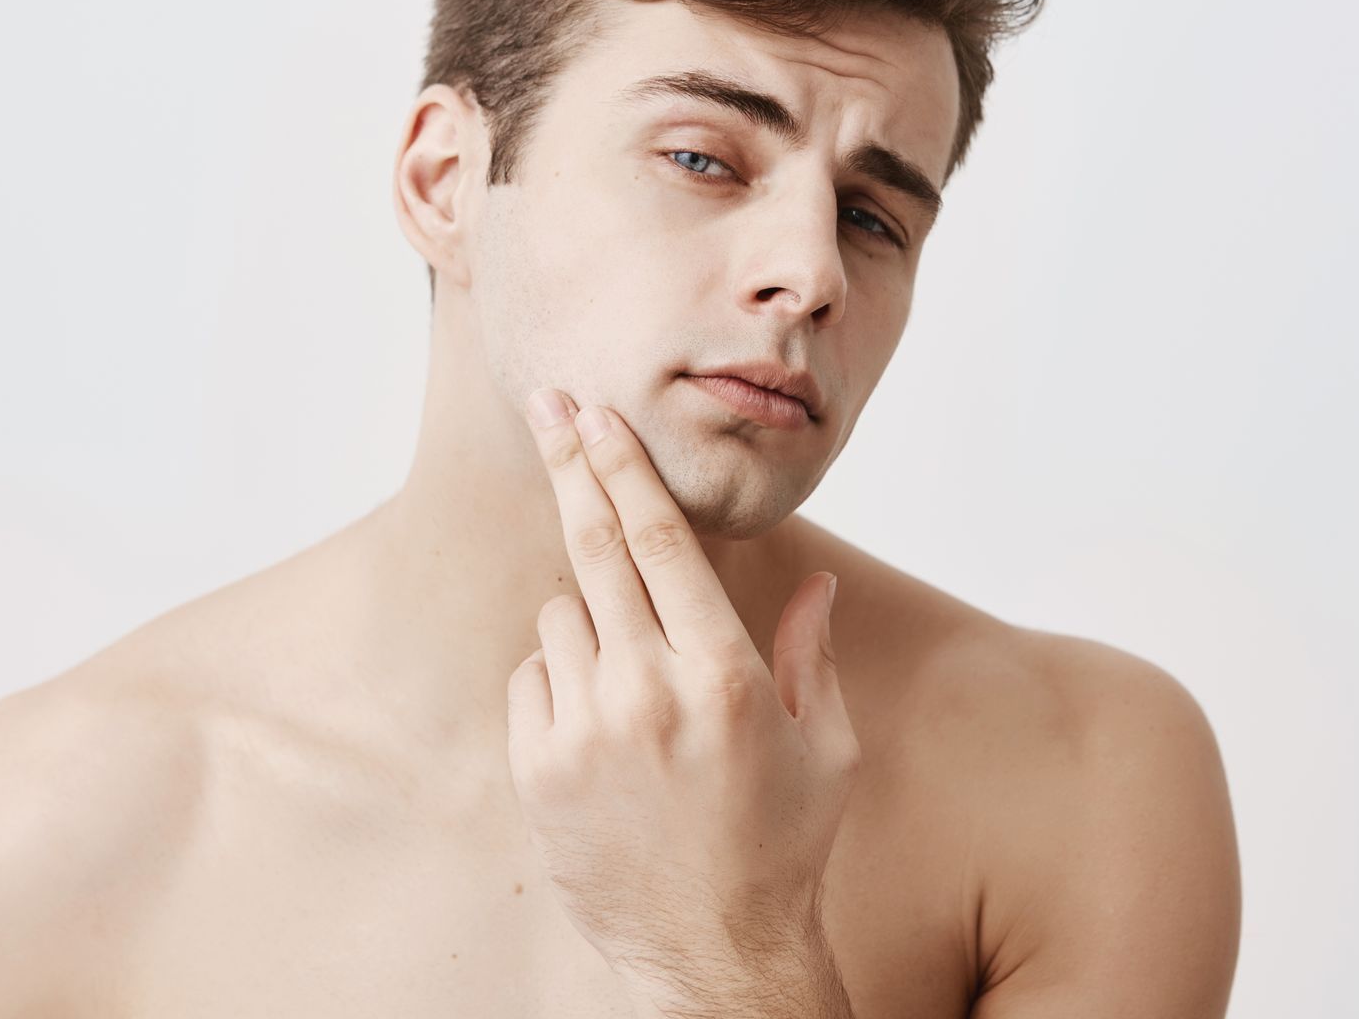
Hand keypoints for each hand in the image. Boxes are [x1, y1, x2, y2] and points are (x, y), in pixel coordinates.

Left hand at [506, 387, 860, 1001]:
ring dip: (588, 619)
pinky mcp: (539, 770)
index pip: (661, 543)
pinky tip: (599, 725)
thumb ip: (814, 656)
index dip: (624, 467)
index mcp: (727, 675)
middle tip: (546, 405)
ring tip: (632, 683)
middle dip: (570, 465)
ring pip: (561, 616)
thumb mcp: (827, 750)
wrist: (714, 954)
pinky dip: (558, 679)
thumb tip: (816, 586)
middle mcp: (649, 692)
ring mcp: (586, 731)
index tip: (597, 416)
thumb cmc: (780, 847)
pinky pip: (532, 678)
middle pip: (594, 547)